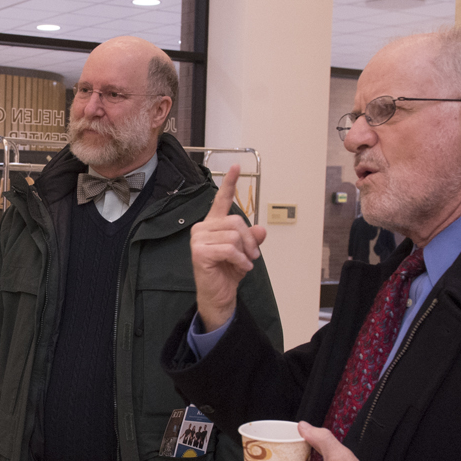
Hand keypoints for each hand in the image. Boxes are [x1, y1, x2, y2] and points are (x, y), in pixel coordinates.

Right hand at [191, 165, 268, 331]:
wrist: (218, 295)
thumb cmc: (228, 272)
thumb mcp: (246, 252)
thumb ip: (252, 239)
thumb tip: (261, 230)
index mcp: (213, 224)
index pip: (221, 200)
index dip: (229, 183)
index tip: (236, 166)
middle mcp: (203, 228)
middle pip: (236, 221)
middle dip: (250, 239)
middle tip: (252, 255)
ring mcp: (198, 239)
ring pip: (234, 235)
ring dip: (246, 252)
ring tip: (245, 262)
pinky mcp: (199, 252)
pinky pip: (229, 249)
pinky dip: (241, 260)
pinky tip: (242, 267)